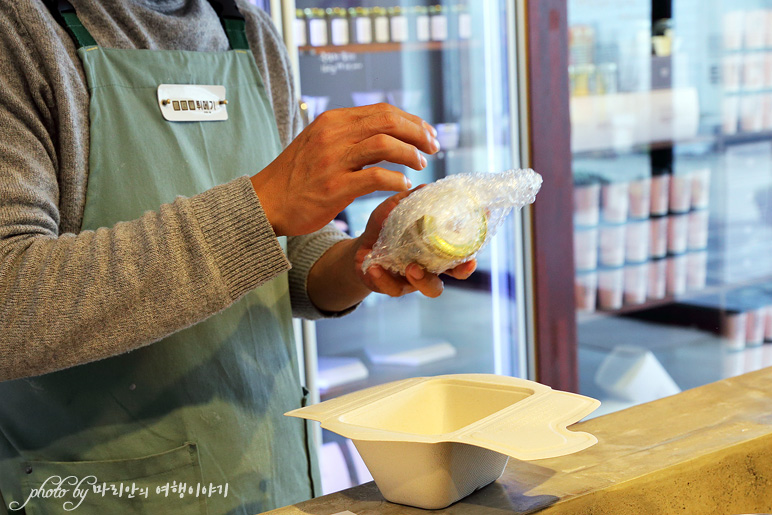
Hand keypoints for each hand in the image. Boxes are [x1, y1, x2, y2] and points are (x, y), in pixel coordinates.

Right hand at [251, 103, 439, 235]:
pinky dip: (395, 179)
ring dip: (410, 154)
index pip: (382, 111)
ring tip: (421, 164)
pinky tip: (403, 185)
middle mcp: (333, 135)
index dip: (412, 121)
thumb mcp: (319, 143)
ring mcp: (332, 161)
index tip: (428, 134)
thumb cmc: (297, 177)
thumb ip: (348, 135)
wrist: (265, 202)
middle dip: (418, 133)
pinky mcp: (333, 188)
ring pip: (384, 145)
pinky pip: (374, 178)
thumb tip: (386, 132)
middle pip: (388, 122)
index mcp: (332, 121)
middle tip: (434, 147)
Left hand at [354, 190, 476, 297]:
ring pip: (431, 288)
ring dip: (424, 279)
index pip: (464, 243)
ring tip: (411, 267)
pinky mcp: (394, 287)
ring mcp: (416, 279)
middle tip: (463, 264)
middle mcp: (433, 264)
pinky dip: (384, 279)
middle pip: (457, 272)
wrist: (359, 250)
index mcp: (439, 245)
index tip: (486, 222)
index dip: (478, 235)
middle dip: (463, 269)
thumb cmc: (383, 228)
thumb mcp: (393, 210)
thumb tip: (426, 188)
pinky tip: (374, 268)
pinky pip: (394, 289)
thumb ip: (408, 200)